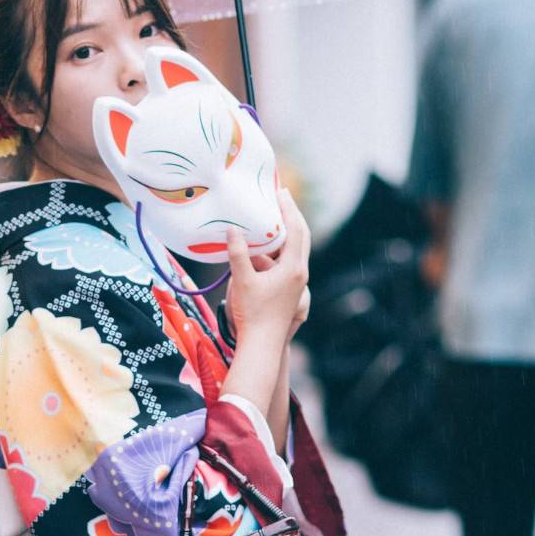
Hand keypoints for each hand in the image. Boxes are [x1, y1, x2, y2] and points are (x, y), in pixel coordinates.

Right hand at [224, 190, 309, 349]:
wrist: (262, 344)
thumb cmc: (253, 314)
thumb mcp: (242, 281)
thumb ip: (237, 254)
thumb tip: (232, 229)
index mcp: (293, 268)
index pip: (296, 229)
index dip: (288, 208)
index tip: (280, 191)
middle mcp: (300, 272)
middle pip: (302, 236)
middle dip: (292, 215)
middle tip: (281, 197)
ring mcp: (297, 282)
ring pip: (297, 248)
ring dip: (288, 230)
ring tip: (274, 216)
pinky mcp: (291, 289)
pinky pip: (290, 260)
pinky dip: (282, 247)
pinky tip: (268, 244)